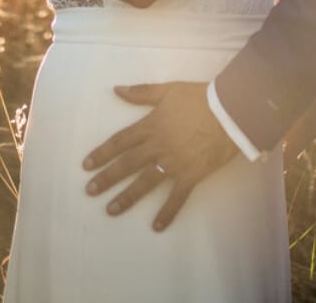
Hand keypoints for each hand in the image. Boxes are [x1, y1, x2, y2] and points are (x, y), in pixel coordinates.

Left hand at [81, 81, 239, 229]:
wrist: (228, 112)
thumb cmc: (199, 98)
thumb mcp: (168, 90)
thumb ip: (142, 92)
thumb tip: (117, 89)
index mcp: (150, 126)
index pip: (120, 142)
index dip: (102, 153)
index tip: (86, 165)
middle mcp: (157, 147)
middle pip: (126, 164)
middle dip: (106, 178)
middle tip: (90, 191)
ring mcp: (173, 163)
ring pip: (144, 183)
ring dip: (127, 198)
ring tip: (111, 210)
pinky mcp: (190, 176)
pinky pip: (176, 198)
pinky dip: (167, 213)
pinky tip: (157, 226)